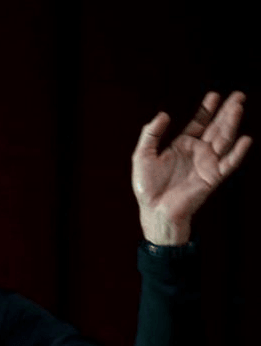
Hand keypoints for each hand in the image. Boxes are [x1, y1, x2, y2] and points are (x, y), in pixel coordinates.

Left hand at [131, 91, 251, 244]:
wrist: (154, 210)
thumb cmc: (147, 186)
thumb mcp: (142, 155)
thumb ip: (151, 134)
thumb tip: (163, 114)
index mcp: (182, 145)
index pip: (199, 123)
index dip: (207, 109)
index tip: (214, 95)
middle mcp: (198, 152)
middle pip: (216, 127)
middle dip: (226, 111)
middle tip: (238, 95)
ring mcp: (207, 164)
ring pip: (223, 140)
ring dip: (231, 124)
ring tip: (237, 108)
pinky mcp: (212, 178)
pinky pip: (228, 163)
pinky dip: (237, 152)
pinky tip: (245, 139)